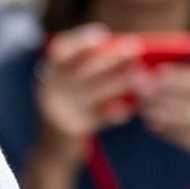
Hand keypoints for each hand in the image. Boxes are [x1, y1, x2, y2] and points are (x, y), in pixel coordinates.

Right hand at [34, 25, 136, 146]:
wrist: (52, 154)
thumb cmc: (70, 113)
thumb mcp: (70, 91)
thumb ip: (88, 71)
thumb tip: (124, 52)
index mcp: (48, 76)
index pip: (60, 51)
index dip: (80, 41)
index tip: (102, 34)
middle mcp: (49, 90)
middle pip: (82, 68)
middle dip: (111, 57)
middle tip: (135, 50)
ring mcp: (58, 110)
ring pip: (94, 91)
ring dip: (120, 82)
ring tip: (141, 77)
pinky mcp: (70, 129)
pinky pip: (98, 118)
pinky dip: (114, 113)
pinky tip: (128, 110)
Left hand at [139, 60, 189, 188]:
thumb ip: (187, 97)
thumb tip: (149, 80)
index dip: (181, 74)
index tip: (157, 71)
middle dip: (170, 89)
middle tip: (143, 90)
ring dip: (164, 111)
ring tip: (145, 111)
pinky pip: (188, 139)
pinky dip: (168, 132)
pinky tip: (152, 128)